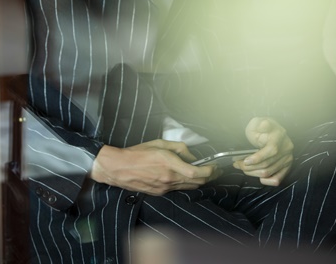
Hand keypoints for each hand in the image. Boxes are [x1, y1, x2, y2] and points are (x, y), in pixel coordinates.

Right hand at [90, 139, 220, 194]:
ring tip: (205, 174)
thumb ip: (178, 148)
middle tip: (215, 170)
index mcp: (169, 163)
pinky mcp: (160, 193)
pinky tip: (188, 178)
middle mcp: (169, 178)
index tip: (214, 166)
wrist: (120, 168)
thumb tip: (191, 156)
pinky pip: (179, 189)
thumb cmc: (138, 153)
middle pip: (196, 182)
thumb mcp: (159, 143)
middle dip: (209, 177)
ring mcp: (165, 187)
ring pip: (189, 187)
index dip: (209, 171)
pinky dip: (187, 184)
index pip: (196, 172)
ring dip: (200, 182)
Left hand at [233, 117, 293, 185]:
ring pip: (269, 172)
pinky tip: (258, 177)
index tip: (246, 160)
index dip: (258, 157)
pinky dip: (267, 181)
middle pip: (267, 163)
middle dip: (249, 166)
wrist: (272, 131)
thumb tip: (263, 126)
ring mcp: (287, 158)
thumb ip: (260, 124)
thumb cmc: (262, 127)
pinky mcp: (287, 167)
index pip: (271, 150)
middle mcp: (286, 148)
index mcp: (279, 135)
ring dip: (253, 173)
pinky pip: (277, 179)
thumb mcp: (258, 121)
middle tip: (237, 164)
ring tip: (243, 168)